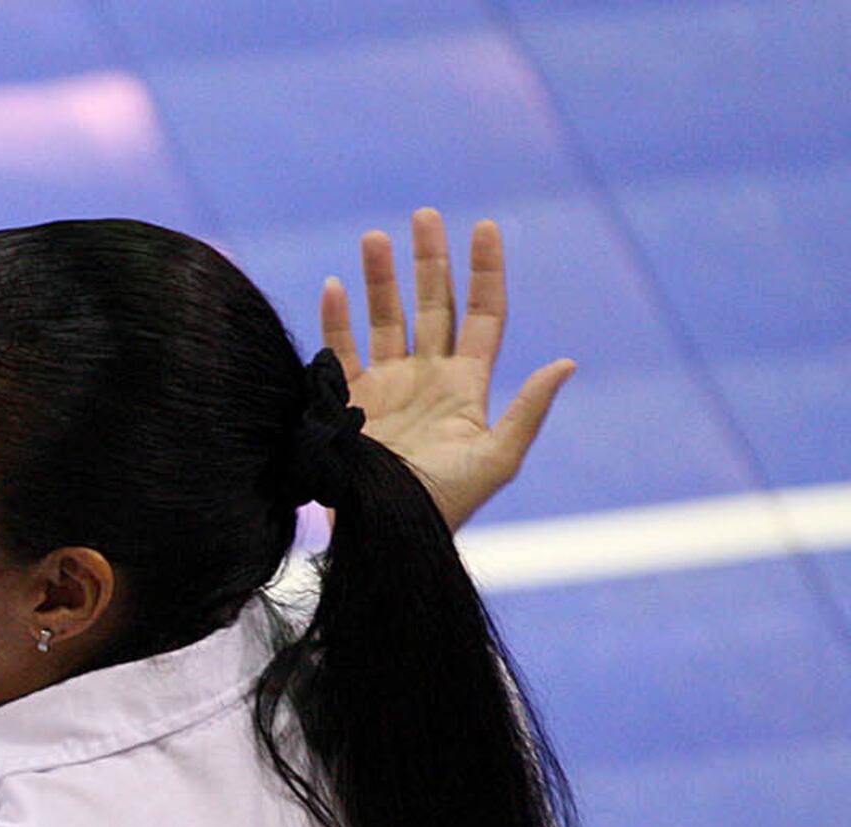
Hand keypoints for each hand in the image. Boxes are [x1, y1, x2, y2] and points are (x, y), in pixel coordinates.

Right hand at [320, 208, 574, 529]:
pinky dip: (334, 320)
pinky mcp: (346, 403)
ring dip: (380, 279)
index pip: (482, 314)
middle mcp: (427, 377)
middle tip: (424, 216)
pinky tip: (334, 287)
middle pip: (432, 304)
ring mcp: (386, 387)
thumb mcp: (497, 460)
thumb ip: (528, 410)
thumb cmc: (445, 505)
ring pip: (384, 318)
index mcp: (467, 386)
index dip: (485, 270)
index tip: (483, 227)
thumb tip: (566, 362)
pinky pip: (338, 351)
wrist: (385, 534)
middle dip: (430, 260)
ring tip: (374, 238)